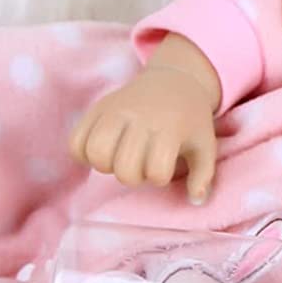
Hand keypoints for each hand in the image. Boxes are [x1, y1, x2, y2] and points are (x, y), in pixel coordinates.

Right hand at [67, 34, 220, 202]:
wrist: (175, 80)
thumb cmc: (190, 120)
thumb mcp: (206, 145)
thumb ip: (203, 175)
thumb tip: (196, 202)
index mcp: (170, 129)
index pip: (156, 171)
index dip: (159, 177)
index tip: (164, 167)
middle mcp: (140, 118)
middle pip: (123, 168)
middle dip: (132, 177)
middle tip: (139, 165)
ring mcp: (115, 110)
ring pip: (96, 152)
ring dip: (106, 166)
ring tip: (116, 159)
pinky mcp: (97, 107)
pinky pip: (76, 140)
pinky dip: (83, 153)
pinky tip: (100, 152)